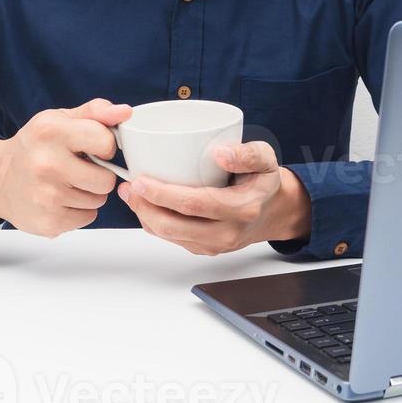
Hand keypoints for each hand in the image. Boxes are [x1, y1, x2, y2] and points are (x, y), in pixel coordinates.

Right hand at [0, 98, 127, 237]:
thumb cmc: (36, 146)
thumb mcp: (60, 119)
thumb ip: (96, 112)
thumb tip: (125, 111)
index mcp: (51, 131)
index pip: (105, 141)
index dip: (106, 146)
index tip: (95, 147)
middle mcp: (46, 164)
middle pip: (106, 179)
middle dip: (100, 174)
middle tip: (82, 169)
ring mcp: (47, 196)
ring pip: (99, 200)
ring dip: (90, 193)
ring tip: (69, 183)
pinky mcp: (49, 221)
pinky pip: (88, 217)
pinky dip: (80, 210)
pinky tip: (62, 199)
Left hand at [116, 141, 311, 255]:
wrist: (273, 212)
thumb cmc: (264, 181)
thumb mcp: (266, 159)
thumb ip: (247, 153)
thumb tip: (220, 153)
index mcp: (242, 208)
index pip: (194, 204)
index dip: (162, 193)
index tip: (140, 179)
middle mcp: (227, 232)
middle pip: (174, 225)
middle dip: (144, 206)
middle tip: (128, 185)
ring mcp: (214, 245)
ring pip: (169, 235)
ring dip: (145, 215)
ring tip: (131, 193)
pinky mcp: (204, 249)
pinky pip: (173, 239)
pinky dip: (154, 223)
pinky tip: (147, 205)